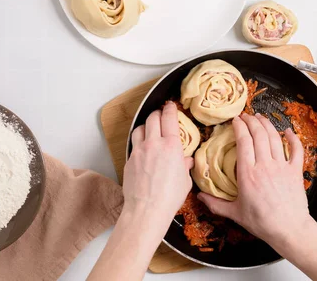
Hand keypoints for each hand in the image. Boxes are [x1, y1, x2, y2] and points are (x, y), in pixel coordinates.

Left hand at [123, 102, 192, 228]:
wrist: (147, 210)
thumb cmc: (169, 197)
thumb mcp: (185, 180)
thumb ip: (184, 166)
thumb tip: (186, 161)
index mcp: (171, 146)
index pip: (169, 119)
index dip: (170, 109)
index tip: (171, 106)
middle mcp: (154, 144)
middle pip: (153, 118)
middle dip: (157, 114)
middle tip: (161, 115)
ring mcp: (139, 151)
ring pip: (140, 128)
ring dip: (146, 125)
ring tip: (150, 129)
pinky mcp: (129, 160)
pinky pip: (134, 143)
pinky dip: (139, 141)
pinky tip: (143, 147)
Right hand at [197, 113, 310, 244]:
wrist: (288, 229)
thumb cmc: (261, 222)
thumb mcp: (235, 213)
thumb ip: (216, 204)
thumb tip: (199, 197)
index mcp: (248, 173)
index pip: (243, 141)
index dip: (239, 127)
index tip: (235, 120)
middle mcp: (265, 165)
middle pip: (258, 135)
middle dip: (251, 121)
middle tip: (246, 116)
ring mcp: (282, 166)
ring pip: (274, 138)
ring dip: (267, 125)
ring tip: (260, 117)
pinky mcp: (295, 171)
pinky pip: (296, 149)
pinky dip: (292, 138)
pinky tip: (287, 131)